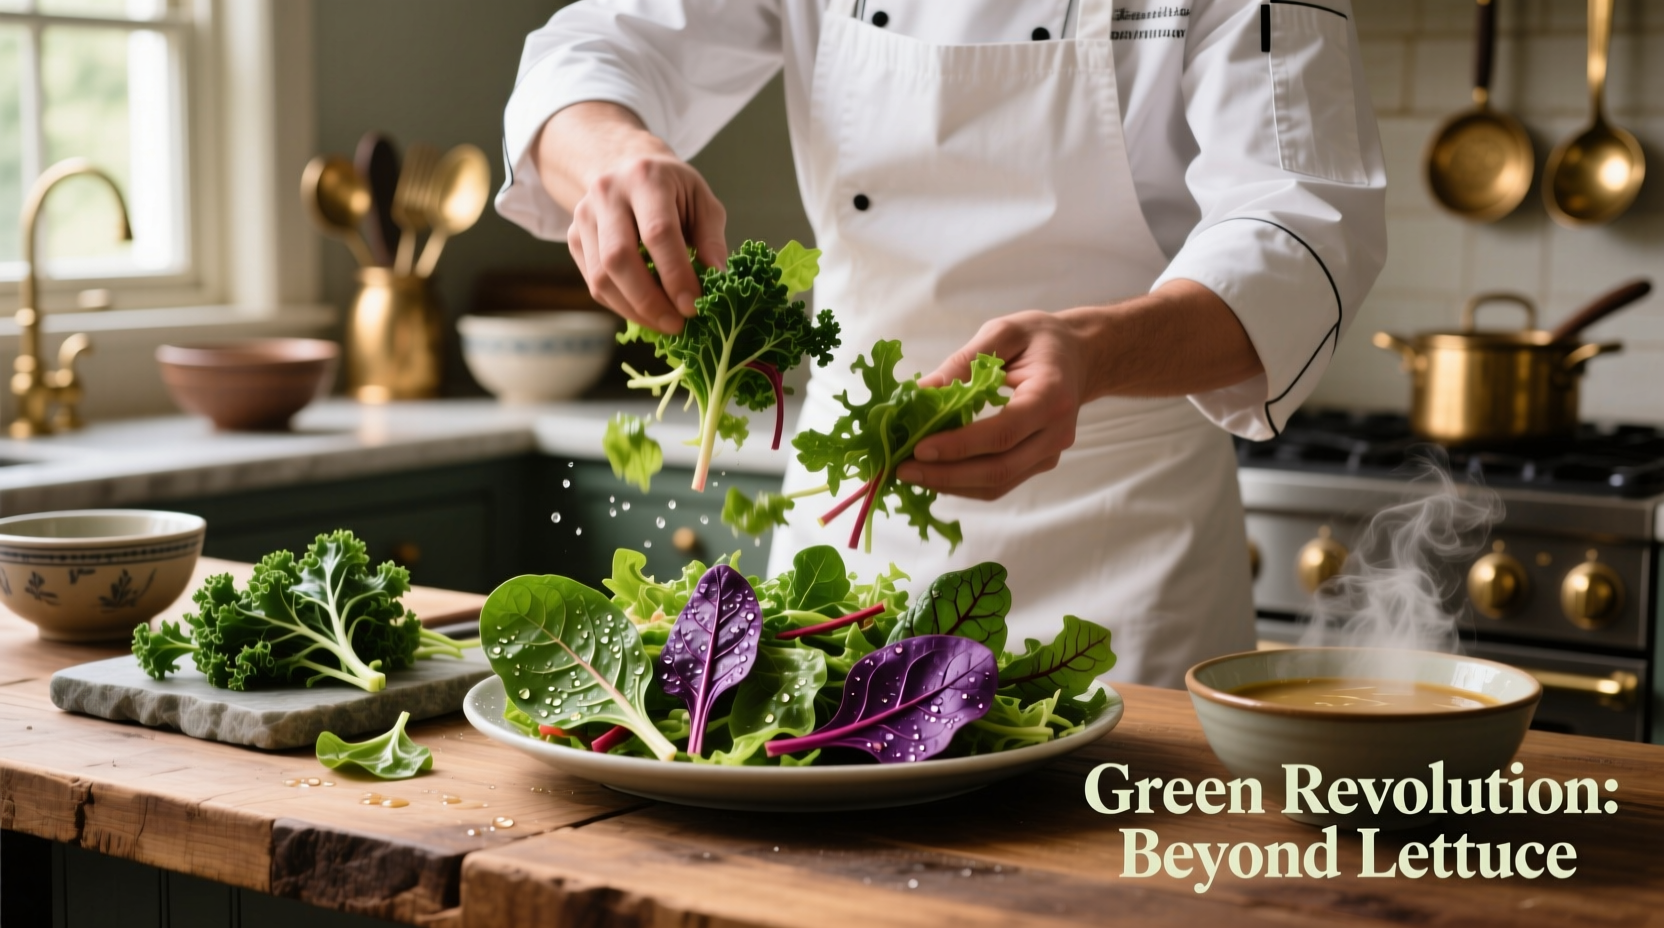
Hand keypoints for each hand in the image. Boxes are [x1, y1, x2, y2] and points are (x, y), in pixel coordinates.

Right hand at [536, 103, 726, 333]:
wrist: (622, 165)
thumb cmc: (671, 188)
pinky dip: (621, 305)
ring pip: (601, 277)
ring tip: (665, 324)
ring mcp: (584, 216)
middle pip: (620, 258)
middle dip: (650, 301)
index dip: (676, 275)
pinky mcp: (572, 238)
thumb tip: (717, 279)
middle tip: (678, 325)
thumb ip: (711, 238)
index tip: (694, 306)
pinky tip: (645, 312)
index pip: (657, 233)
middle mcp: (607, 194)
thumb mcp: (701, 199)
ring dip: (634, 310)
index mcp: (645, 178)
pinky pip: (593, 283)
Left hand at [895, 311, 1089, 500]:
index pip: (1002, 432)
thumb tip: (921, 392)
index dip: (959, 446)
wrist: (1080, 356)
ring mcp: (1050, 453)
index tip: (919, 448)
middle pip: (999, 469)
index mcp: (1051, 397)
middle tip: (903, 470)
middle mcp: (1056, 433)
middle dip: (946, 475)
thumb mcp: (1004, 333)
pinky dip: (964, 483)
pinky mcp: (1039, 463)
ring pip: (998, 483)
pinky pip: (1000, 482)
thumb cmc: (1040, 339)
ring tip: (912, 474)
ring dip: (951, 485)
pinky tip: (935, 474)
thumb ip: (964, 361)